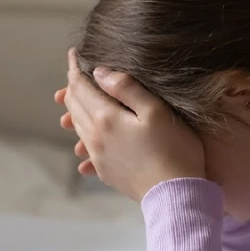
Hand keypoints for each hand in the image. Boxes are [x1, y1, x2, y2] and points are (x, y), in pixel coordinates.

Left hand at [55, 49, 204, 200]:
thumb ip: (127, 88)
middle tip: (78, 72)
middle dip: (74, 86)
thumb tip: (100, 72)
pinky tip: (86, 138)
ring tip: (84, 98)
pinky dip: (84, 134)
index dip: (75, 67)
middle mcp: (94, 137)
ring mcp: (98, 157)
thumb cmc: (174, 150)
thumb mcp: (156, 111)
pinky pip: (87, 147)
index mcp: (105, 118)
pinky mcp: (105, 172)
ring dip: (78, 109)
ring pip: (79, 126)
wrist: (176, 196)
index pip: (80, 86)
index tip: (73, 54)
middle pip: (75, 105)